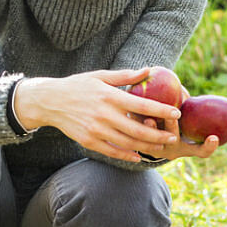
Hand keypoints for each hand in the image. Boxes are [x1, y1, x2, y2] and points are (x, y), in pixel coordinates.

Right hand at [13, 68, 183, 161]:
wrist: (49, 101)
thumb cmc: (78, 86)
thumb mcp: (100, 76)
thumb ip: (125, 76)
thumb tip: (148, 70)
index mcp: (110, 97)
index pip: (142, 106)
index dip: (161, 110)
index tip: (177, 113)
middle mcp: (104, 115)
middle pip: (138, 129)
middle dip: (159, 135)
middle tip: (173, 137)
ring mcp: (96, 130)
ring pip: (127, 143)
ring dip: (147, 147)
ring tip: (161, 147)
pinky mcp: (88, 141)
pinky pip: (111, 151)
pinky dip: (126, 155)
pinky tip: (138, 156)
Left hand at [139, 113, 221, 160]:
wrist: (149, 137)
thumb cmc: (174, 122)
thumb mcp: (185, 119)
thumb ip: (188, 107)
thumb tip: (187, 92)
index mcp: (187, 148)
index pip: (202, 152)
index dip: (209, 147)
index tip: (214, 137)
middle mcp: (172, 150)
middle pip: (174, 143)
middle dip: (173, 128)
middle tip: (172, 116)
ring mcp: (155, 151)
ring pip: (152, 144)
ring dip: (152, 130)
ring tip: (148, 118)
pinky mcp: (138, 146)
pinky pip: (136, 138)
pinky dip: (137, 123)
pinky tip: (132, 111)